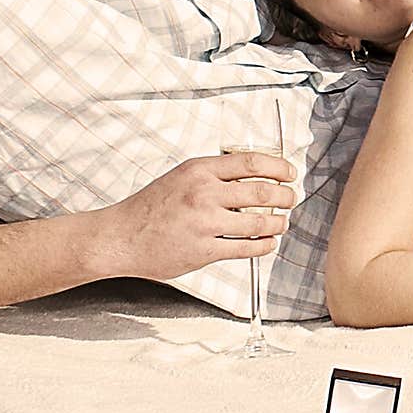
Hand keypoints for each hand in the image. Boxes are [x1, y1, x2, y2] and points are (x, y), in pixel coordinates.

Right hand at [100, 152, 295, 279]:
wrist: (122, 236)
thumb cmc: (151, 207)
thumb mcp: (182, 175)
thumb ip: (214, 173)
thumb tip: (254, 173)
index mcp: (199, 170)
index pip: (252, 163)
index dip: (279, 167)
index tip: (289, 173)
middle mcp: (203, 193)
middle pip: (263, 192)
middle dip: (286, 196)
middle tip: (291, 198)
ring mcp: (204, 223)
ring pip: (259, 222)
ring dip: (278, 222)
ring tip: (281, 222)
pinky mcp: (204, 250)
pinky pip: (247, 248)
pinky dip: (264, 245)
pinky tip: (266, 242)